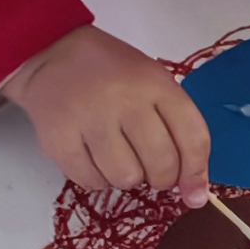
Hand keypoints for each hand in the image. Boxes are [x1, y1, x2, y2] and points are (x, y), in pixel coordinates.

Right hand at [11, 25, 209, 197]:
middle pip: (161, 164)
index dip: (197, 172)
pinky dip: (98, 179)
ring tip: (119, 158)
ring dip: (128, 178)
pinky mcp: (58, 138)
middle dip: (162, 179)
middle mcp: (125, 99)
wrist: (52, 54)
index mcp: (155, 83)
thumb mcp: (154, 85)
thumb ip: (179, 132)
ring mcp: (89, 118)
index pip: (193, 138)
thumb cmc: (113, 75)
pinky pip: (91, 181)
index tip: (194, 191)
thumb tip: (195, 193)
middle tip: (151, 170)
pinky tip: (95, 158)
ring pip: (126, 178)